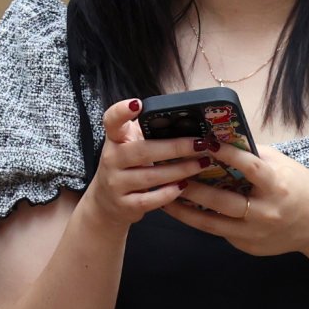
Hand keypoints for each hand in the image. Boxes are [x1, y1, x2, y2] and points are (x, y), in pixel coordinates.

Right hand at [80, 102, 208, 234]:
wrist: (106, 202)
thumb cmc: (127, 166)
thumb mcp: (131, 145)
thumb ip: (149, 132)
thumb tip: (188, 120)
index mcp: (115, 139)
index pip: (112, 120)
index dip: (122, 111)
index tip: (137, 104)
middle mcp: (111, 159)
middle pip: (143, 151)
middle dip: (176, 147)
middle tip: (201, 144)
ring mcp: (115, 183)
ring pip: (151, 176)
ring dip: (180, 170)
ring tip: (202, 163)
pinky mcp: (124, 204)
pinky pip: (150, 200)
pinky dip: (169, 193)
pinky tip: (184, 186)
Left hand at [159, 133, 308, 259]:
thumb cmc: (300, 188)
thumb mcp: (284, 166)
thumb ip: (255, 155)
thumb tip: (222, 137)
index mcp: (278, 187)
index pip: (251, 168)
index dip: (228, 155)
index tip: (206, 143)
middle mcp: (266, 213)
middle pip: (222, 201)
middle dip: (193, 188)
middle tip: (170, 174)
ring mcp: (255, 233)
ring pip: (211, 223)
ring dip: (184, 210)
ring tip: (164, 196)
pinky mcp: (247, 246)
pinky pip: (218, 232)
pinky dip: (199, 220)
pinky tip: (182, 210)